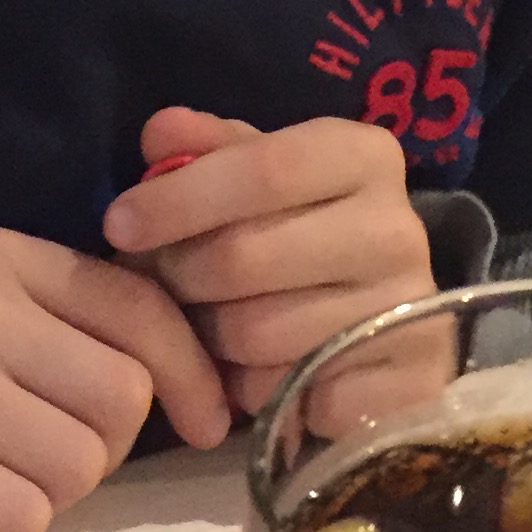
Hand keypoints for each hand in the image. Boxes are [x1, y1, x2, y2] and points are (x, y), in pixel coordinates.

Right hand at [0, 227, 230, 531]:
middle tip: (35, 451)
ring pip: (81, 464)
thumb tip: (231, 381)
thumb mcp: (22, 341)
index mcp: (2, 256)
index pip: (142, 309)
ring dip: (52, 493)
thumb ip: (107, 334)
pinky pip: (27, 516)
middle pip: (122, 397)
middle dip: (101, 446)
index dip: (191, 376)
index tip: (204, 422)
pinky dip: (4, 530)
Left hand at [103, 105, 446, 425]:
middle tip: (156, 284)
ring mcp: (411, 310)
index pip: (266, 168)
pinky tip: (257, 372)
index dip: (180, 198)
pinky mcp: (411, 381)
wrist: (383, 312)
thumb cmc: (299, 228)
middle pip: (245, 258)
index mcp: (365, 158)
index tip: (119, 224)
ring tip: (207, 325)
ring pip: (256, 334)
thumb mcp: (257, 172)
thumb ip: (208, 150)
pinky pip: (292, 395)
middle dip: (177, 276)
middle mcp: (399, 229)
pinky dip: (256, 391)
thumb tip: (160, 136)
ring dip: (209, 338)